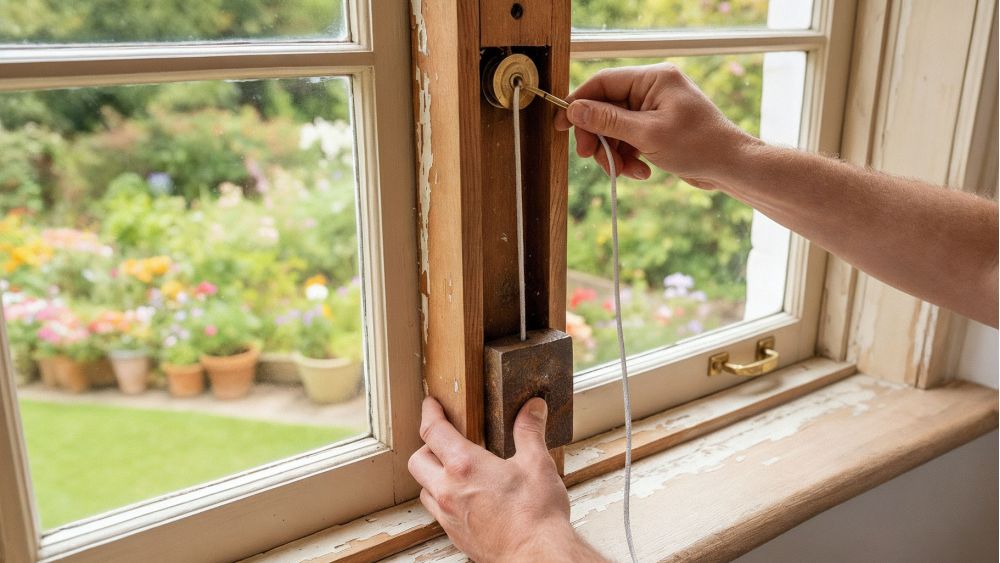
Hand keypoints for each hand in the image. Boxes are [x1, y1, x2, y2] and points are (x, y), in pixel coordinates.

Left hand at [408, 396, 604, 561]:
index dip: (430, 413)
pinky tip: (464, 497)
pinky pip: (437, 511)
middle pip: (418, 460)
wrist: (535, 556)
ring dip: (432, 475)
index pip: (433, 431)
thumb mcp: (537, 464)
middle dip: (427, 446)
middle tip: (443, 439)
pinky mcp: (455, 535)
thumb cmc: (535, 515)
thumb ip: (529, 432)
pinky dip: (442, 498)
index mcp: (464, 466)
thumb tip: (532, 408)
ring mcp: (449, 515)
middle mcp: (448, 490)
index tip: (431, 405)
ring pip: (424, 488)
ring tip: (453, 469)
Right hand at [555, 62, 759, 189]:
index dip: (579, 103)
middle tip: (592, 158)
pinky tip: (641, 172)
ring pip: (615, 128)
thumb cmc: (699, 145)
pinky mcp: (658, 128)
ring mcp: (655, 109)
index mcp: (653, 78)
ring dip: (615, 153)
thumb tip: (575, 110)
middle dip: (599, 136)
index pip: (604, 82)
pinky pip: (629, 139)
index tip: (562, 125)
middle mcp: (653, 89)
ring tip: (625, 171)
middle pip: (606, 108)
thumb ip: (608, 121)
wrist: (731, 167)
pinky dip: (629, 158)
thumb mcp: (648, 134)